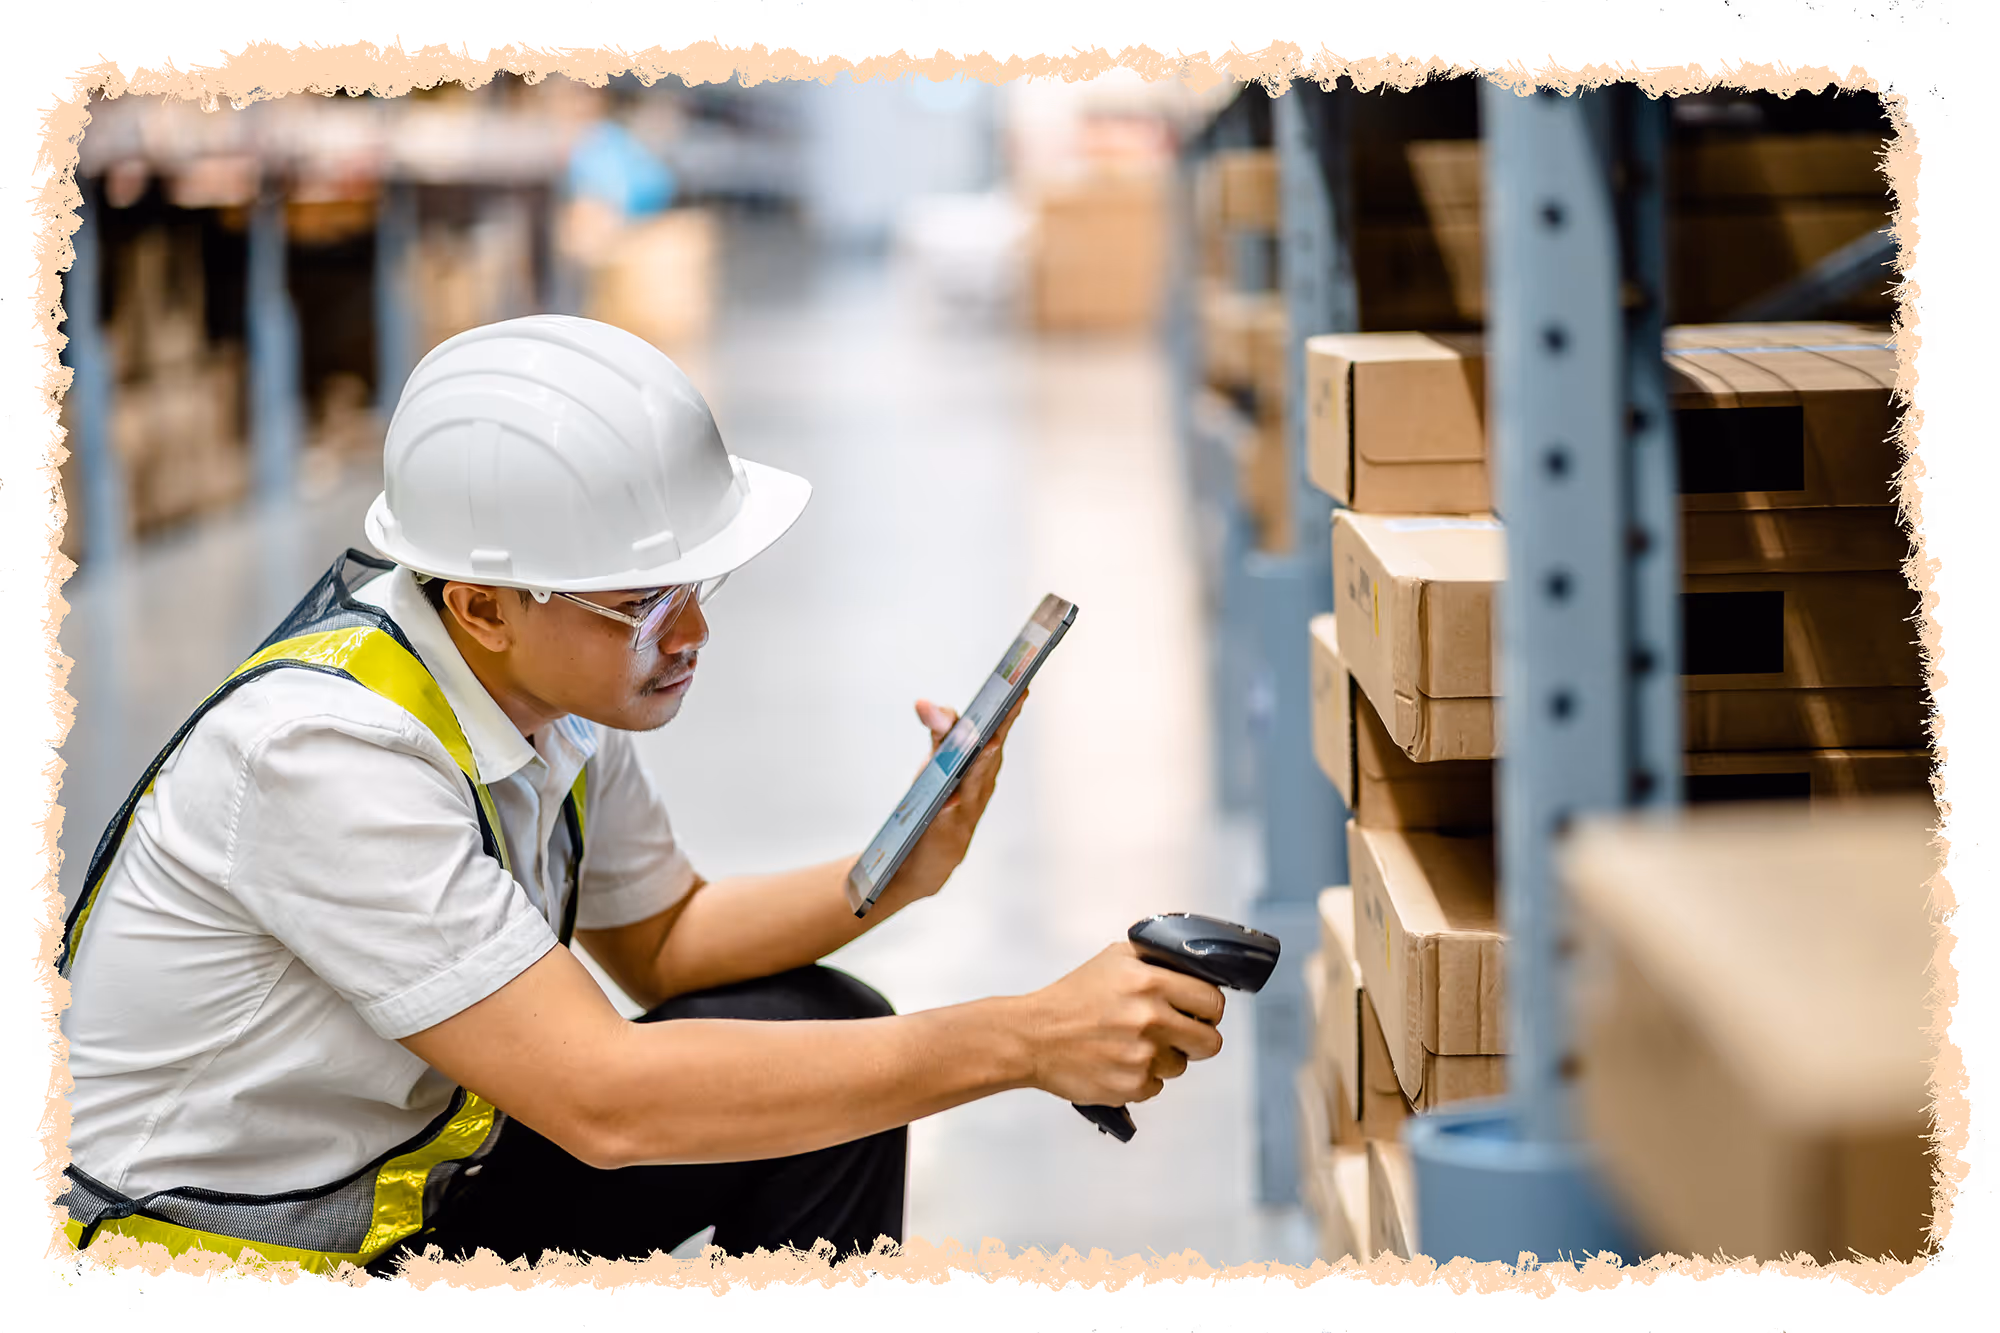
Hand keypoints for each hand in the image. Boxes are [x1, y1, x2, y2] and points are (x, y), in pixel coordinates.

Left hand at [876, 691, 1027, 904]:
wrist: (921, 857)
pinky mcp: (949, 833)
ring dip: (983, 762)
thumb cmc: (937, 800)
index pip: (1001, 728)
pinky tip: (949, 800)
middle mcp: (983, 782)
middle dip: (1002, 728)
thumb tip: (923, 703)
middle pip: (994, 751)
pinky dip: (952, 806)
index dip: (1012, 708)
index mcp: (985, 760)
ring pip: (977, 781)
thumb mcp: (937, 760)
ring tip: (989, 742)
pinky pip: (951, 816)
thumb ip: (939, 730)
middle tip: (1013, 706)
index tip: (1024, 684)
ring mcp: (969, 808)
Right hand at [1016, 942, 1225, 1107]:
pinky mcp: (1131, 1086)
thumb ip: (1158, 960)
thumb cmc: (1073, 996)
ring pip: (1181, 1066)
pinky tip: (1119, 1062)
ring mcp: (1142, 1056)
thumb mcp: (1115, 958)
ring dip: (1165, 1058)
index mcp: (1150, 982)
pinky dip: (1142, 1078)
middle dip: (1198, 1038)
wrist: (1033, 1036)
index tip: (1198, 1012)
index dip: (1209, 1008)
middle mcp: (1150, 1018)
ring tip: (1133, 1045)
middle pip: (1210, 1042)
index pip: (1213, 1001)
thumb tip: (1197, 968)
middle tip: (1178, 1034)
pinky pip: (1157, 1086)